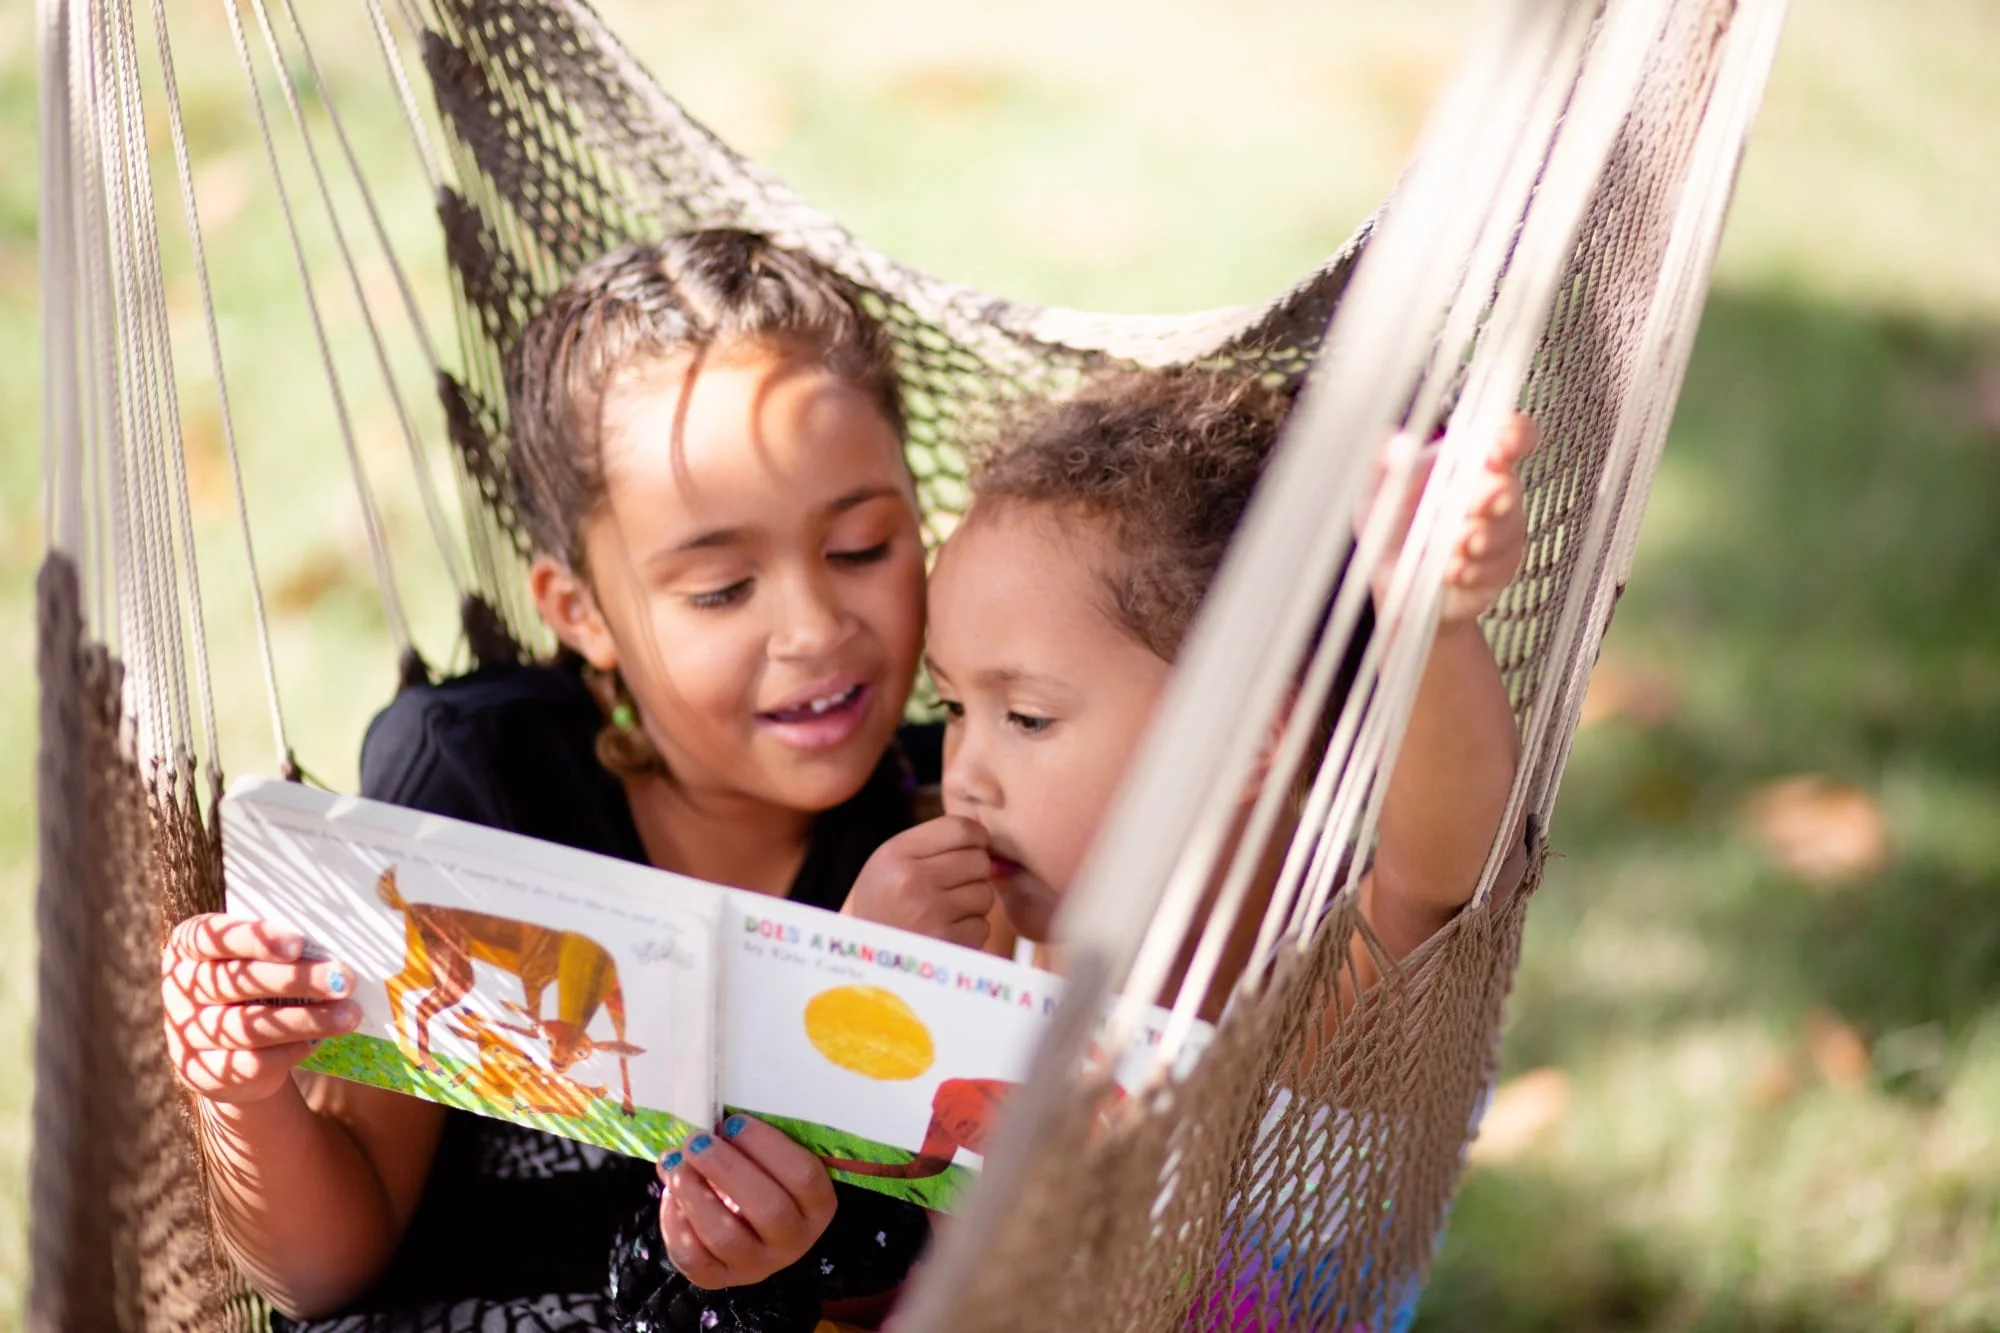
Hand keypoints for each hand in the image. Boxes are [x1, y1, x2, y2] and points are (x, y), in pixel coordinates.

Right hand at [161, 913, 361, 1105]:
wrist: (228, 1054)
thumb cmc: (252, 988)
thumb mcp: (255, 961)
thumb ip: (280, 950)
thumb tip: (335, 949)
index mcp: (186, 948)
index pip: (212, 936)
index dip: (254, 939)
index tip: (298, 944)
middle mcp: (180, 989)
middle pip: (236, 982)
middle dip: (295, 980)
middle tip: (343, 979)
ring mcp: (186, 1034)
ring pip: (249, 1026)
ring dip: (305, 1020)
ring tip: (348, 1014)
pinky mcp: (202, 1072)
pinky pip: (251, 1061)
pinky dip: (289, 1050)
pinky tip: (317, 1042)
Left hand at [657, 1115, 837, 1288]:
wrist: (750, 1228)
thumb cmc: (762, 1177)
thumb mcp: (770, 1160)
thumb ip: (748, 1142)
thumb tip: (705, 1124)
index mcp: (818, 1205)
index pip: (803, 1176)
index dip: (766, 1145)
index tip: (733, 1123)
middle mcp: (794, 1241)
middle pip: (767, 1208)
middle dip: (726, 1168)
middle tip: (696, 1142)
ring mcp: (757, 1265)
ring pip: (726, 1237)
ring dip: (695, 1195)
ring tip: (676, 1165)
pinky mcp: (721, 1279)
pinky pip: (695, 1260)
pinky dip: (676, 1226)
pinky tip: (670, 1196)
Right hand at [844, 816, 994, 948]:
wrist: (866, 963)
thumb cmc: (884, 907)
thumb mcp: (890, 865)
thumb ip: (932, 845)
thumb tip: (985, 837)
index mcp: (895, 854)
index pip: (961, 828)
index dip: (977, 837)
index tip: (974, 848)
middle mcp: (912, 881)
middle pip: (979, 860)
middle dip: (973, 874)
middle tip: (952, 887)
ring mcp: (930, 914)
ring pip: (985, 893)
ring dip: (972, 904)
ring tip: (943, 913)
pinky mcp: (947, 943)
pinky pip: (982, 926)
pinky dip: (970, 932)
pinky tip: (945, 934)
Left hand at [1368, 413, 1535, 624]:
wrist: (1389, 575)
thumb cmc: (1390, 520)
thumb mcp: (1376, 490)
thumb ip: (1382, 464)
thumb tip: (1396, 445)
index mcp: (1470, 460)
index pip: (1510, 437)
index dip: (1513, 436)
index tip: (1498, 450)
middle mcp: (1493, 492)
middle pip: (1509, 488)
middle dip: (1494, 497)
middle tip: (1475, 507)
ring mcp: (1501, 531)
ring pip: (1506, 531)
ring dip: (1483, 538)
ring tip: (1456, 546)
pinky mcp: (1498, 568)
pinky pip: (1496, 569)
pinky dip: (1474, 570)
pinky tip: (1453, 572)